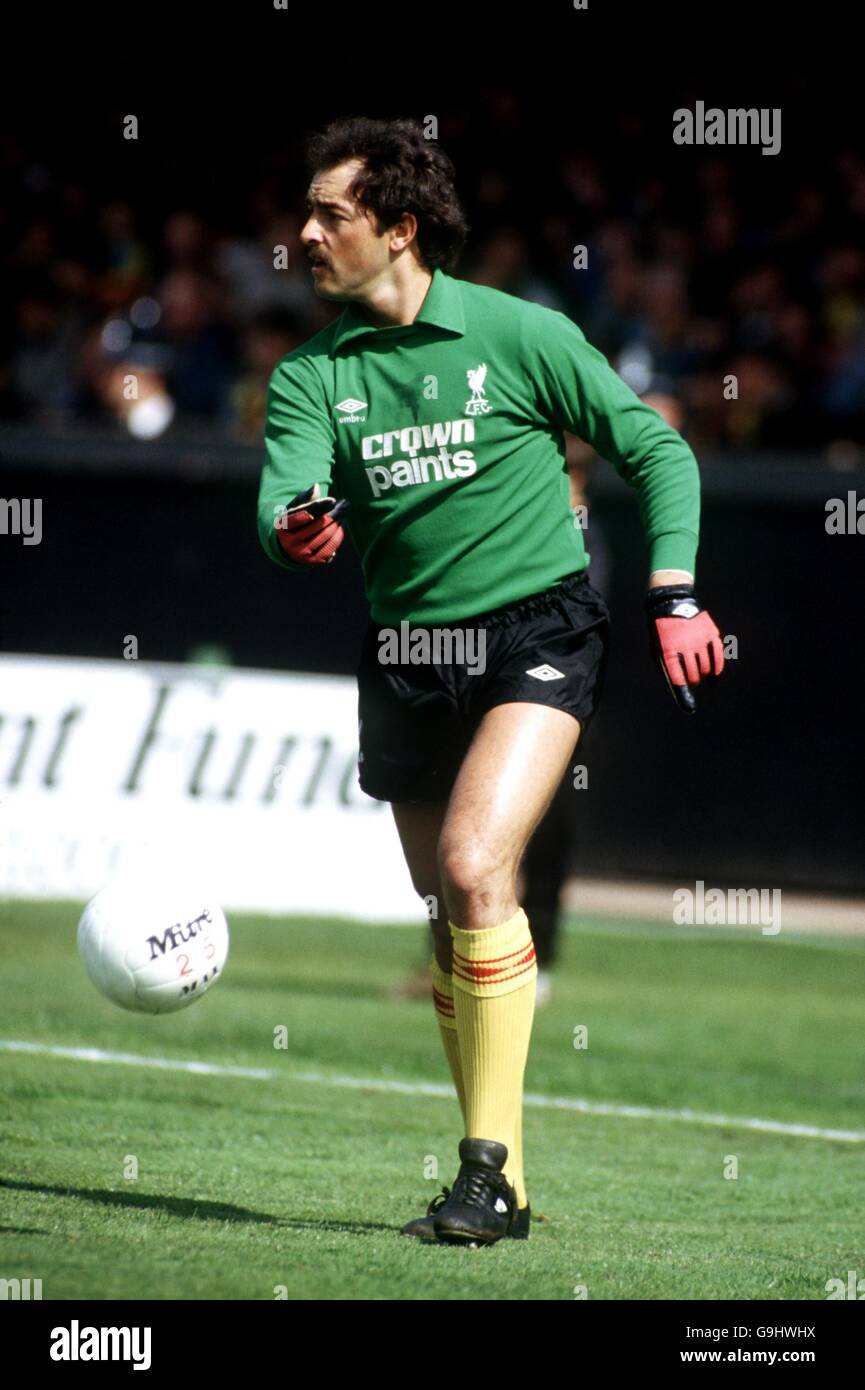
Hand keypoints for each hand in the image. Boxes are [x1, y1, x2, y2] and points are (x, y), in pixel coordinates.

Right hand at [274, 483, 346, 565]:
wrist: (290, 546)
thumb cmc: (295, 521)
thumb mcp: (295, 509)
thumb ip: (305, 498)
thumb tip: (316, 487)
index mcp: (282, 528)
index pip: (294, 520)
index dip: (309, 512)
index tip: (326, 503)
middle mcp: (289, 543)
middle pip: (315, 526)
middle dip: (332, 514)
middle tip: (344, 505)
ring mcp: (301, 554)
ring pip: (324, 536)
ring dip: (337, 524)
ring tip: (343, 514)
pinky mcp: (312, 561)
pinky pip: (329, 548)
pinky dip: (337, 537)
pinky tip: (340, 528)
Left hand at [644, 583, 723, 712]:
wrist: (673, 601)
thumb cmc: (661, 629)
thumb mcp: (656, 646)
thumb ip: (665, 665)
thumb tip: (675, 686)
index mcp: (669, 649)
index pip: (678, 677)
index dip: (683, 693)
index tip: (689, 706)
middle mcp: (686, 645)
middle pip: (694, 674)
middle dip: (693, 682)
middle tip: (693, 682)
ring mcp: (700, 639)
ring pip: (706, 667)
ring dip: (704, 675)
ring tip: (701, 677)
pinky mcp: (711, 633)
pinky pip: (718, 655)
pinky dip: (717, 668)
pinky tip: (715, 675)